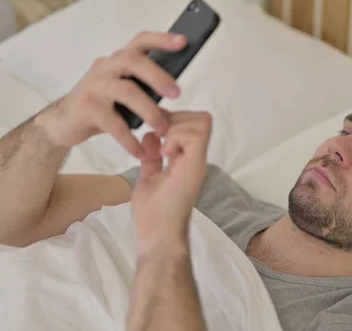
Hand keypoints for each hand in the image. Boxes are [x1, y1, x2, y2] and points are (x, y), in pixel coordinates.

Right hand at [34, 31, 187, 157]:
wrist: (62, 123)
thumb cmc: (100, 106)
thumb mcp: (122, 91)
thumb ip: (143, 87)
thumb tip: (174, 91)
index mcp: (117, 61)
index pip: (140, 42)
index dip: (161, 39)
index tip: (183, 41)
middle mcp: (105, 68)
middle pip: (133, 61)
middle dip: (158, 76)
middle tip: (177, 94)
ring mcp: (94, 86)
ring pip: (127, 91)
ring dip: (149, 110)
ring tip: (163, 129)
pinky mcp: (87, 108)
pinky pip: (114, 124)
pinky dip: (129, 140)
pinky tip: (139, 151)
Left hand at [131, 111, 211, 254]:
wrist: (157, 234)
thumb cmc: (152, 213)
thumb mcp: (148, 176)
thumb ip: (151, 156)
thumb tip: (149, 136)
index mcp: (185, 159)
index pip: (192, 124)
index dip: (174, 118)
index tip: (154, 130)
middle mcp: (195, 158)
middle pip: (202, 118)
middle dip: (178, 117)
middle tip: (159, 134)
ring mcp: (197, 161)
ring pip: (202, 121)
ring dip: (178, 126)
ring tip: (162, 145)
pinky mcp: (194, 166)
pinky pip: (195, 135)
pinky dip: (177, 136)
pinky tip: (164, 152)